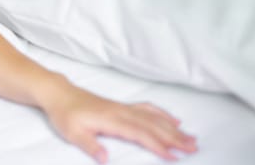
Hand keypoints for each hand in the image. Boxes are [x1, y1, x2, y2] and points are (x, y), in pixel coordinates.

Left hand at [43, 85, 197, 162]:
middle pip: (153, 126)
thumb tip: (105, 160)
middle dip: (174, 138)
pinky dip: (163, 115)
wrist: (60, 94)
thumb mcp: (72, 133)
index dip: (158, 146)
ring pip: (154, 118)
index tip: (174, 157)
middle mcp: (122, 112)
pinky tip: (174, 121)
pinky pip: (148, 109)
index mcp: (111, 120)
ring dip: (173, 129)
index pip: (140, 134)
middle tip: (194, 148)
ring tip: (191, 139)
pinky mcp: (123, 106)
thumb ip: (90, 146)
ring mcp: (124, 108)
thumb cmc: (65, 115)